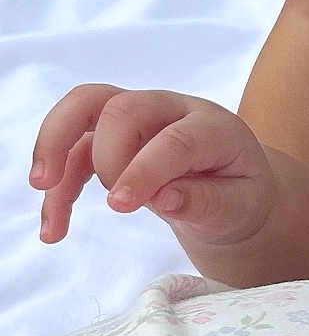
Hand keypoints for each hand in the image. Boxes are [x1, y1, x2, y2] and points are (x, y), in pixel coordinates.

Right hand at [31, 85, 276, 246]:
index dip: (145, 168)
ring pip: (85, 106)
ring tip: (42, 187)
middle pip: (122, 108)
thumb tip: (163, 198)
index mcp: (213, 127)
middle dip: (106, 154)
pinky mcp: (111, 134)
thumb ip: (207, 201)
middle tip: (113, 204)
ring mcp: (138, 116)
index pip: (174, 140)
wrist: (233, 190)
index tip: (120, 205)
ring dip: (55, 143)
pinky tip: (53, 229)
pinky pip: (74, 148)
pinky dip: (58, 184)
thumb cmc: (240, 195)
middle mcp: (171, 110)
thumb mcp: (240, 206)